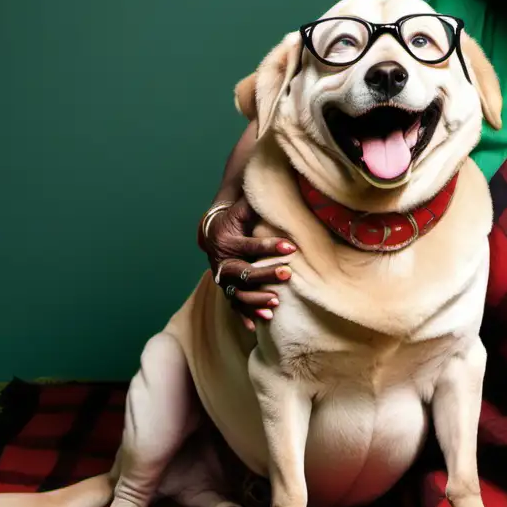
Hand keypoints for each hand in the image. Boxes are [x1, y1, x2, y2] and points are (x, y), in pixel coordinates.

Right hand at [199, 196, 296, 330]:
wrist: (214, 232)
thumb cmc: (236, 217)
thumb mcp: (244, 207)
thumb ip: (257, 200)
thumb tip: (274, 181)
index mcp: (226, 239)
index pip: (249, 244)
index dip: (270, 246)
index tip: (293, 247)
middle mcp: (221, 261)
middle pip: (243, 271)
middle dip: (265, 274)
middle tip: (288, 274)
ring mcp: (223, 279)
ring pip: (238, 293)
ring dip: (256, 299)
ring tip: (276, 302)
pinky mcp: (228, 290)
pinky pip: (234, 306)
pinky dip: (244, 316)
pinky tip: (257, 325)